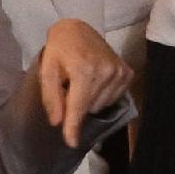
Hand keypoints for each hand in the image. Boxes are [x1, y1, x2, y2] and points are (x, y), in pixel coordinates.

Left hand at [37, 18, 133, 146]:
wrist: (78, 30)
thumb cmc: (59, 50)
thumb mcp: (47, 70)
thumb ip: (51, 97)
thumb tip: (57, 122)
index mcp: (84, 70)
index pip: (78, 106)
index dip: (73, 126)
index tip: (71, 142)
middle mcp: (106, 72)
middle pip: (89, 107)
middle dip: (77, 105)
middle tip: (69, 87)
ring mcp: (120, 72)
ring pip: (102, 105)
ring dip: (89, 100)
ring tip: (81, 82)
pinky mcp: (127, 73)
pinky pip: (113, 98)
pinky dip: (101, 95)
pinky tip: (94, 82)